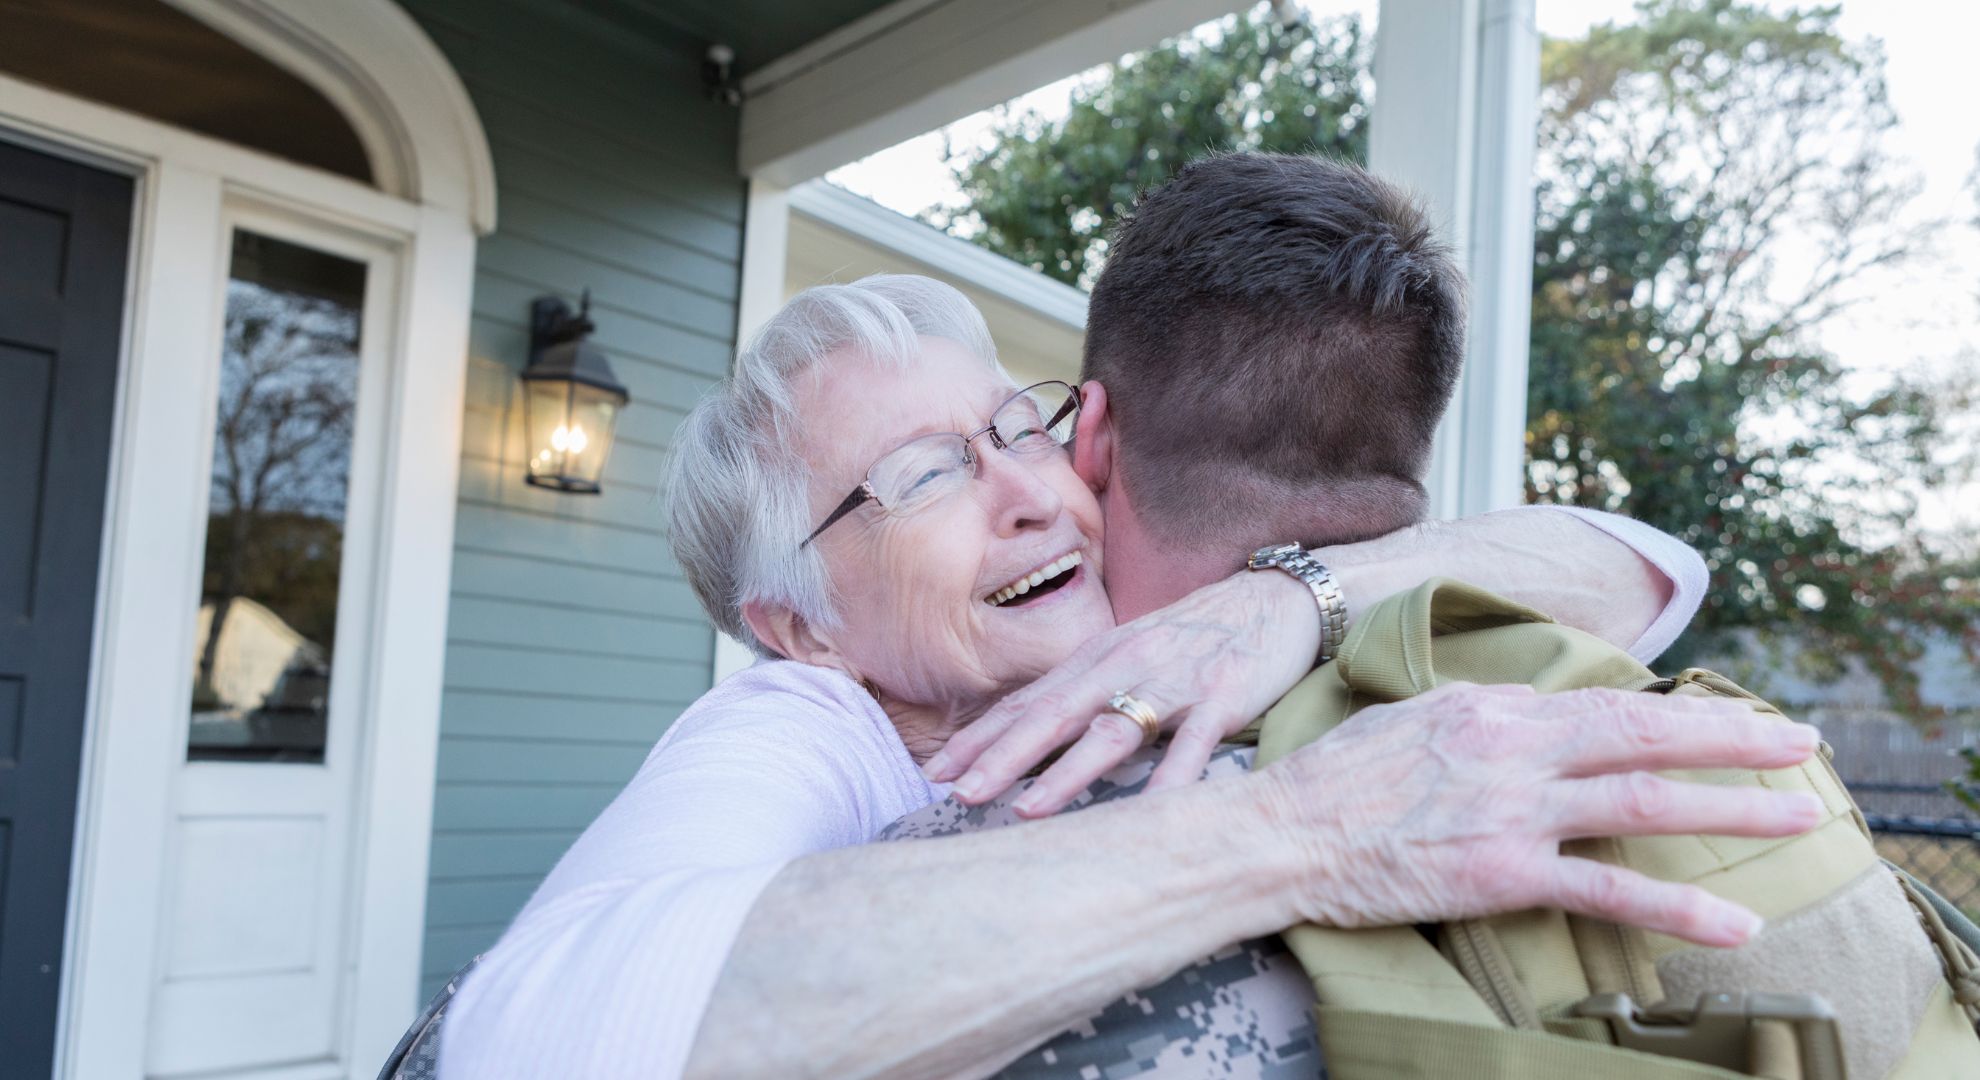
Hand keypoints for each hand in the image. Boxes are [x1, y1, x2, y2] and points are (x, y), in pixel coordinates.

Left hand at [924, 569, 1319, 815]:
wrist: (1277, 597)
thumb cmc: (1196, 636)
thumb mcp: (1132, 654)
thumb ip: (1088, 691)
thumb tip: (1032, 737)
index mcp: (1099, 657)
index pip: (1029, 700)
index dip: (981, 735)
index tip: (936, 769)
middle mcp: (1127, 664)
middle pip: (1054, 714)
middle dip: (1002, 755)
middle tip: (957, 793)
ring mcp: (1175, 682)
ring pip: (1112, 731)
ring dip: (1066, 773)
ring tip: (1026, 810)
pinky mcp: (1224, 698)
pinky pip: (1193, 746)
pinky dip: (1169, 781)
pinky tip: (1146, 817)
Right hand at [1260, 682, 1823, 946]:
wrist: (1280, 831)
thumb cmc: (1334, 778)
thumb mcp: (1411, 717)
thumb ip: (1480, 713)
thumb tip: (1531, 708)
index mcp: (1492, 707)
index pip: (1607, 704)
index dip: (1681, 711)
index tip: (1733, 720)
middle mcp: (1514, 748)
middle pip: (1647, 734)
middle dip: (1735, 737)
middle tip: (1801, 745)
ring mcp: (1512, 809)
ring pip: (1645, 799)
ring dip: (1733, 808)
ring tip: (1799, 818)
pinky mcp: (1502, 871)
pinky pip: (1608, 886)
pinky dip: (1679, 904)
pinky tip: (1734, 922)